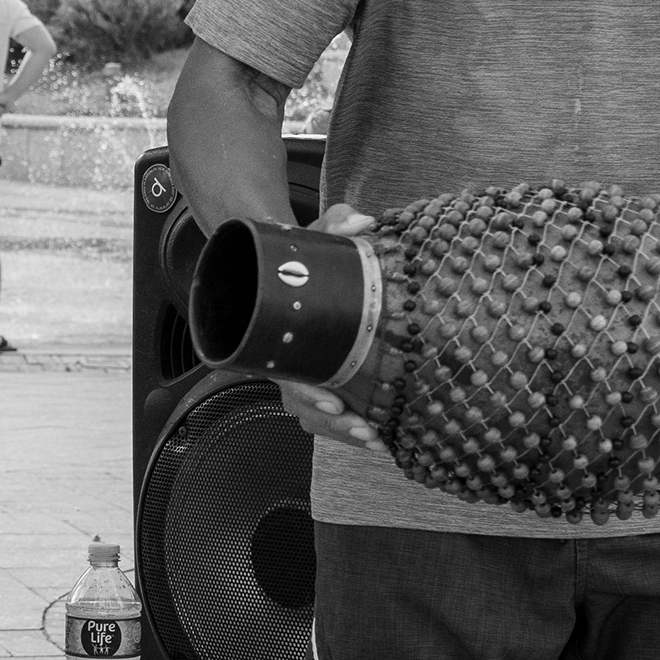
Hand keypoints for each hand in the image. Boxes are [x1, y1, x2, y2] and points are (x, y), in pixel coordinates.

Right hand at [273, 204, 381, 448]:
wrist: (286, 267)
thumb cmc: (299, 256)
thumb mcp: (314, 235)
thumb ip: (335, 222)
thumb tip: (362, 220)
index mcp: (280, 334)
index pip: (287, 373)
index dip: (308, 392)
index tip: (334, 400)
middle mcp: (286, 360)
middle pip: (302, 405)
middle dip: (334, 423)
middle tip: (366, 431)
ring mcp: (302, 373)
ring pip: (313, 416)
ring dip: (342, 432)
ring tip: (375, 440)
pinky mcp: (321, 379)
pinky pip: (327, 414)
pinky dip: (348, 427)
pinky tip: (378, 436)